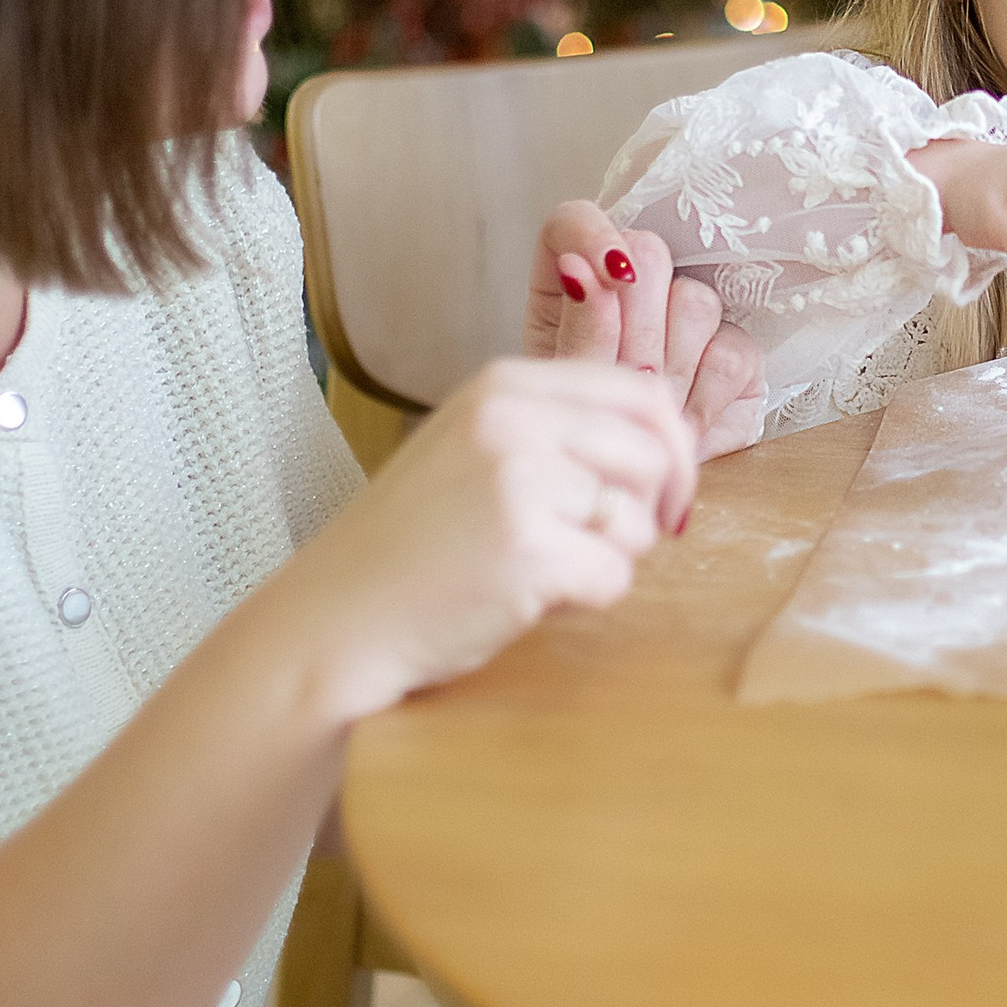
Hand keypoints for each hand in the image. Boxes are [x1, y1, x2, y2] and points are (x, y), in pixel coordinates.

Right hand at [288, 356, 700, 718]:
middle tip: (597, 546)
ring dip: (606, 559)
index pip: (640, 390)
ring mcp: (519, 482)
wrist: (333, 620)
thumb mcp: (476, 450)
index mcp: (503, 386)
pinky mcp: (528, 551)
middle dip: (647, 511)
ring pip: (638, 522)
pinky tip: (524, 599)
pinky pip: (614, 578)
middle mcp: (512, 420)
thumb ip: (558, 431)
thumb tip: (671, 444)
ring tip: (535, 568)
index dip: (673, 448)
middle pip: (652, 454)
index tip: (664, 494)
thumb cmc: (412, 547)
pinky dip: (583, 600)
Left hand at [527, 203, 764, 458]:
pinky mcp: (737, 359)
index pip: (578, 222)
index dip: (592, 238)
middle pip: (650, 252)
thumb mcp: (561, 392)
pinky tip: (680, 427)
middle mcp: (637, 288)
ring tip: (648, 410)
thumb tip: (589, 275)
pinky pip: (733, 355)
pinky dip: (702, 402)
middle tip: (622, 377)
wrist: (612, 493)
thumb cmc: (577, 437)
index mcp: (572, 285)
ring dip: (669, 370)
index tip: (592, 277)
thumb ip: (578, 334)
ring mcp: (693, 320)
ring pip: (696, 303)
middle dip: (633, 327)